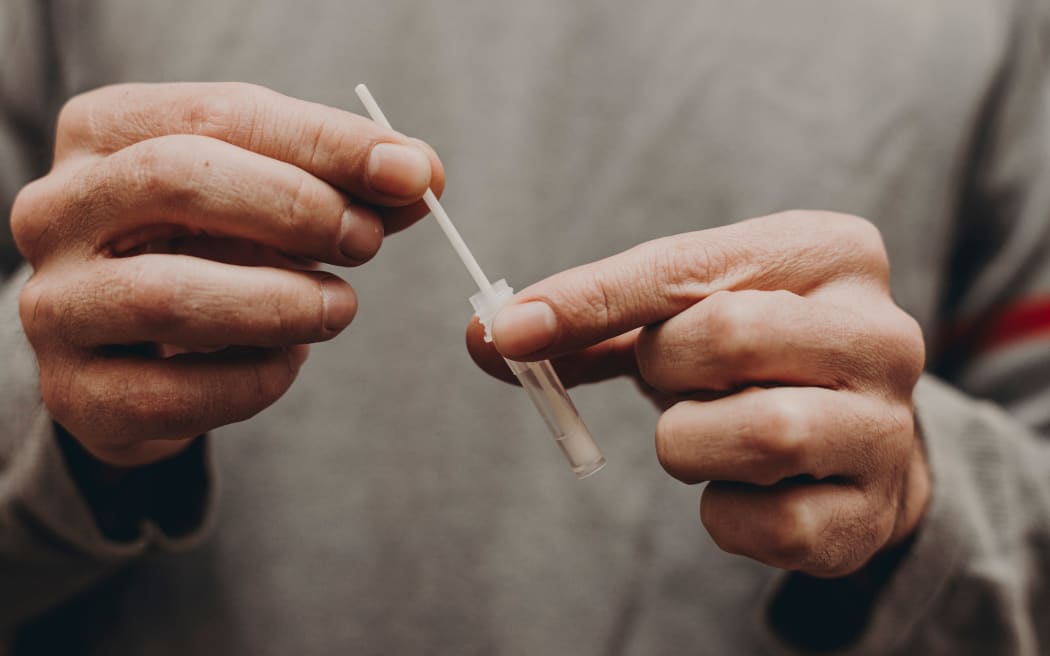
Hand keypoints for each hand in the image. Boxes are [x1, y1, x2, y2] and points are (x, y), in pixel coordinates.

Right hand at [12, 83, 443, 467]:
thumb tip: (422, 179)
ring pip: (170, 296)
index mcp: (105, 133)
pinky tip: (290, 361)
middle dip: (295, 209)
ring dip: (282, 302)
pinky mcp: (77, 394)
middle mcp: (57, 209)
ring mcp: (56, 305)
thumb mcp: (268, 200)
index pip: (221, 115)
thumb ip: (342, 186)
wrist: (134, 349)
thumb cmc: (208, 251)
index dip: (327, 144)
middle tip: (366, 241)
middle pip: (177, 181)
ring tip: (340, 306)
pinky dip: (256, 378)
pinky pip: (175, 392)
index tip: (411, 175)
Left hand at [467, 211, 928, 576]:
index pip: (686, 268)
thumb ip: (592, 322)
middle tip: (673, 381)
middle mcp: (881, 333)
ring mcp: (888, 428)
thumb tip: (489, 335)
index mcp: (830, 252)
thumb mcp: (683, 316)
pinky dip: (720, 511)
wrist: (851, 440)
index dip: (588, 300)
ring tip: (709, 431)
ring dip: (690, 442)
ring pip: (756, 432)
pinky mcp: (873, 513)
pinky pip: (760, 523)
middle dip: (665, 369)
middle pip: (725, 337)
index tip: (511, 329)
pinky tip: (741, 487)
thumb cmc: (750, 361)